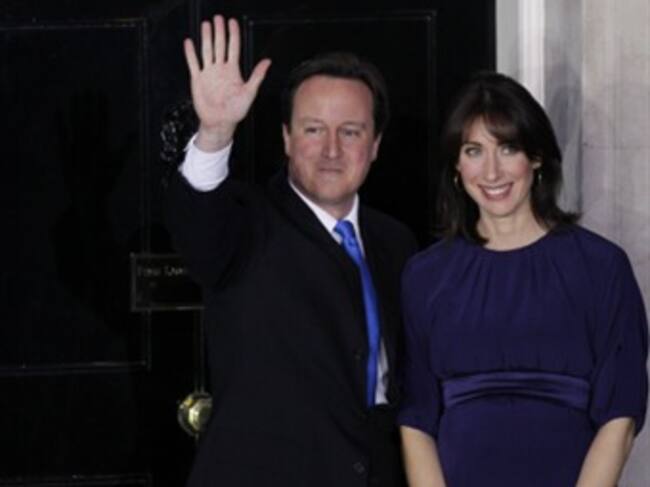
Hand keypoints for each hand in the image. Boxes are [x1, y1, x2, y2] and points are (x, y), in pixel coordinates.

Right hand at [184, 15, 271, 151]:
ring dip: (206, 38)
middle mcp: (220, 69)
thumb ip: (257, 76)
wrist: (220, 122)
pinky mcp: (198, 80)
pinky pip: (193, 63)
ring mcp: (209, 73)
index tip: (232, 22)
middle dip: (219, 31)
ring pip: (207, 50)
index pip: (233, 47)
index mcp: (233, 71)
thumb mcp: (250, 93)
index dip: (233, 34)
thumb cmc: (236, 111)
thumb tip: (267, 62)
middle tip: (218, 18)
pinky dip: (190, 53)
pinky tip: (189, 43)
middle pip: (220, 45)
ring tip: (205, 25)